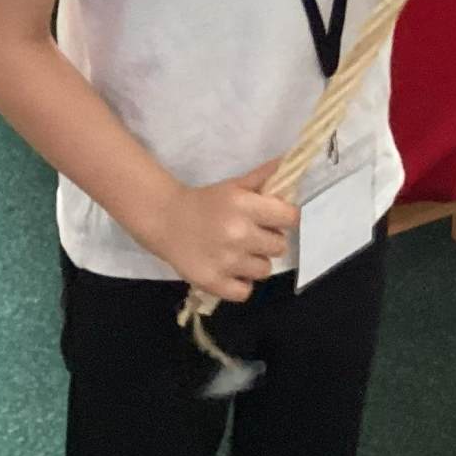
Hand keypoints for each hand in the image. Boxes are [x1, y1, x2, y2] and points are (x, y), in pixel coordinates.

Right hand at [138, 159, 298, 302]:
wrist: (166, 219)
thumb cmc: (206, 202)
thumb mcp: (234, 185)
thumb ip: (263, 177)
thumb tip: (289, 162)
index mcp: (245, 206)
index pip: (290, 217)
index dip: (286, 218)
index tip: (275, 219)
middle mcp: (239, 234)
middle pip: (280, 247)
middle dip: (269, 240)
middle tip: (253, 235)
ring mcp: (226, 261)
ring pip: (265, 270)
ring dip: (255, 262)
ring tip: (240, 253)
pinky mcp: (213, 282)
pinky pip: (245, 292)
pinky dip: (240, 284)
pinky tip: (231, 271)